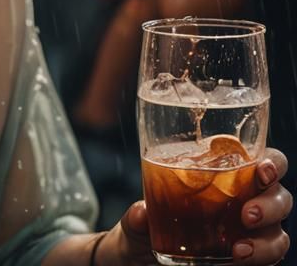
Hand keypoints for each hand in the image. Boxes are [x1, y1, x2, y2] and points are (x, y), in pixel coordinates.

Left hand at [99, 149, 291, 264]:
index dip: (271, 162)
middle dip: (271, 204)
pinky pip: (269, 257)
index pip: (259, 160)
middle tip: (247, 214)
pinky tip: (238, 261)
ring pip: (278, 231)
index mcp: (219, 174)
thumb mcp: (137, 217)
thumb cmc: (144, 226)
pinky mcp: (249, 257)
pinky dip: (260, 259)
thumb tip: (142, 212)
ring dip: (267, 240)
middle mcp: (241, 200)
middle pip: (278, 195)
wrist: (140, 261)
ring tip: (239, 249)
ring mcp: (247, 231)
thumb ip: (137, 215)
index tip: (261, 169)